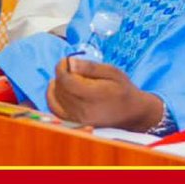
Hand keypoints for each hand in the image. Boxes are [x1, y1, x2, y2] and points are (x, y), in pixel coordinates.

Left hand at [45, 56, 164, 130]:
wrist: (132, 114)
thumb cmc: (123, 90)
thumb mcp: (112, 72)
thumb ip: (90, 67)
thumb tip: (70, 62)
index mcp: (94, 96)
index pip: (66, 80)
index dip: (61, 67)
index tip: (66, 60)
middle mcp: (84, 111)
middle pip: (60, 88)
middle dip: (61, 74)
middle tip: (70, 67)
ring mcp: (78, 119)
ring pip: (56, 97)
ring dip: (57, 84)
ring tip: (67, 77)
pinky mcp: (75, 123)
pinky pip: (55, 109)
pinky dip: (52, 97)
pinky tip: (57, 88)